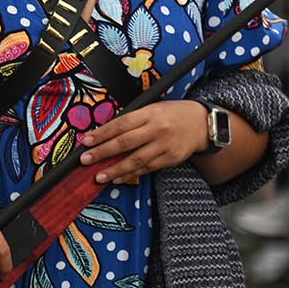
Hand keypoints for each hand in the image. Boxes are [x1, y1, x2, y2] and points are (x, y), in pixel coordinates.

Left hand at [78, 101, 209, 185]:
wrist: (202, 123)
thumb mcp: (152, 109)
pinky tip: (118, 178)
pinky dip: (131, 175)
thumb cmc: (171, 114)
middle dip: (102, 153)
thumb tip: (104, 134)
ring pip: (135, 160)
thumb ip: (131, 120)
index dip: (102, 134)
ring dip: (114, 170)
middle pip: (125, 143)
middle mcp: (157, 129)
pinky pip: (147, 169)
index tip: (86, 142)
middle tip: (85, 160)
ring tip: (99, 176)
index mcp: (150, 113)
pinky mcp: (171, 159)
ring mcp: (165, 145)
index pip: (120, 124)